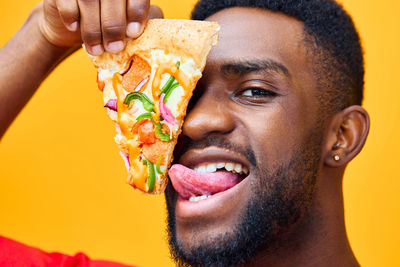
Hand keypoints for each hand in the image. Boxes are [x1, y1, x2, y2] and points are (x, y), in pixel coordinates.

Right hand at [38, 0, 162, 54]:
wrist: (71, 25)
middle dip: (114, 25)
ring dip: (93, 28)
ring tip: (97, 49)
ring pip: (89, 0)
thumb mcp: (126, 26)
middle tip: (115, 48)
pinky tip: (74, 29)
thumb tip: (157, 40)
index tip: (134, 34)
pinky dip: (71, 15)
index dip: (137, 12)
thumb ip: (143, 27)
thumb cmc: (106, 26)